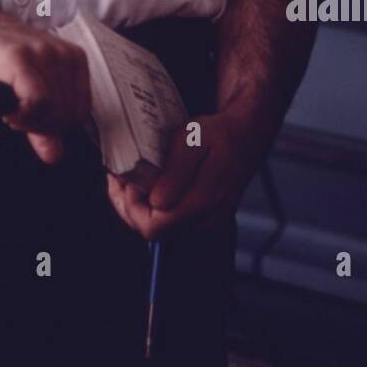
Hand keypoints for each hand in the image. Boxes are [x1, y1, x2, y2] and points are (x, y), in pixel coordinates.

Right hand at [0, 0, 91, 165]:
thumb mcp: (24, 89)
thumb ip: (42, 121)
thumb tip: (54, 154)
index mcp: (73, 58)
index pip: (81, 112)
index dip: (56, 127)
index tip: (34, 124)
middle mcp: (63, 53)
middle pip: (67, 116)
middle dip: (42, 127)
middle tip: (18, 118)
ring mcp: (43, 53)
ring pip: (54, 112)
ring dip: (30, 122)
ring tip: (11, 111)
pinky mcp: (21, 57)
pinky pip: (37, 102)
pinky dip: (23, 117)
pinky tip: (8, 112)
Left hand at [106, 108, 269, 238]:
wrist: (245, 136)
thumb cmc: (219, 135)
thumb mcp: (195, 140)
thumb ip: (177, 171)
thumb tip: (157, 200)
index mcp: (202, 201)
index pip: (152, 226)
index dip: (130, 205)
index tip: (123, 179)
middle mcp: (203, 218)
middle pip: (151, 231)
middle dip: (129, 205)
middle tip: (120, 177)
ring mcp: (204, 221)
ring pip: (159, 228)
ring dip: (139, 206)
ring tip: (131, 178)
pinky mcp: (203, 217)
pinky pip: (170, 221)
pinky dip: (153, 205)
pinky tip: (148, 185)